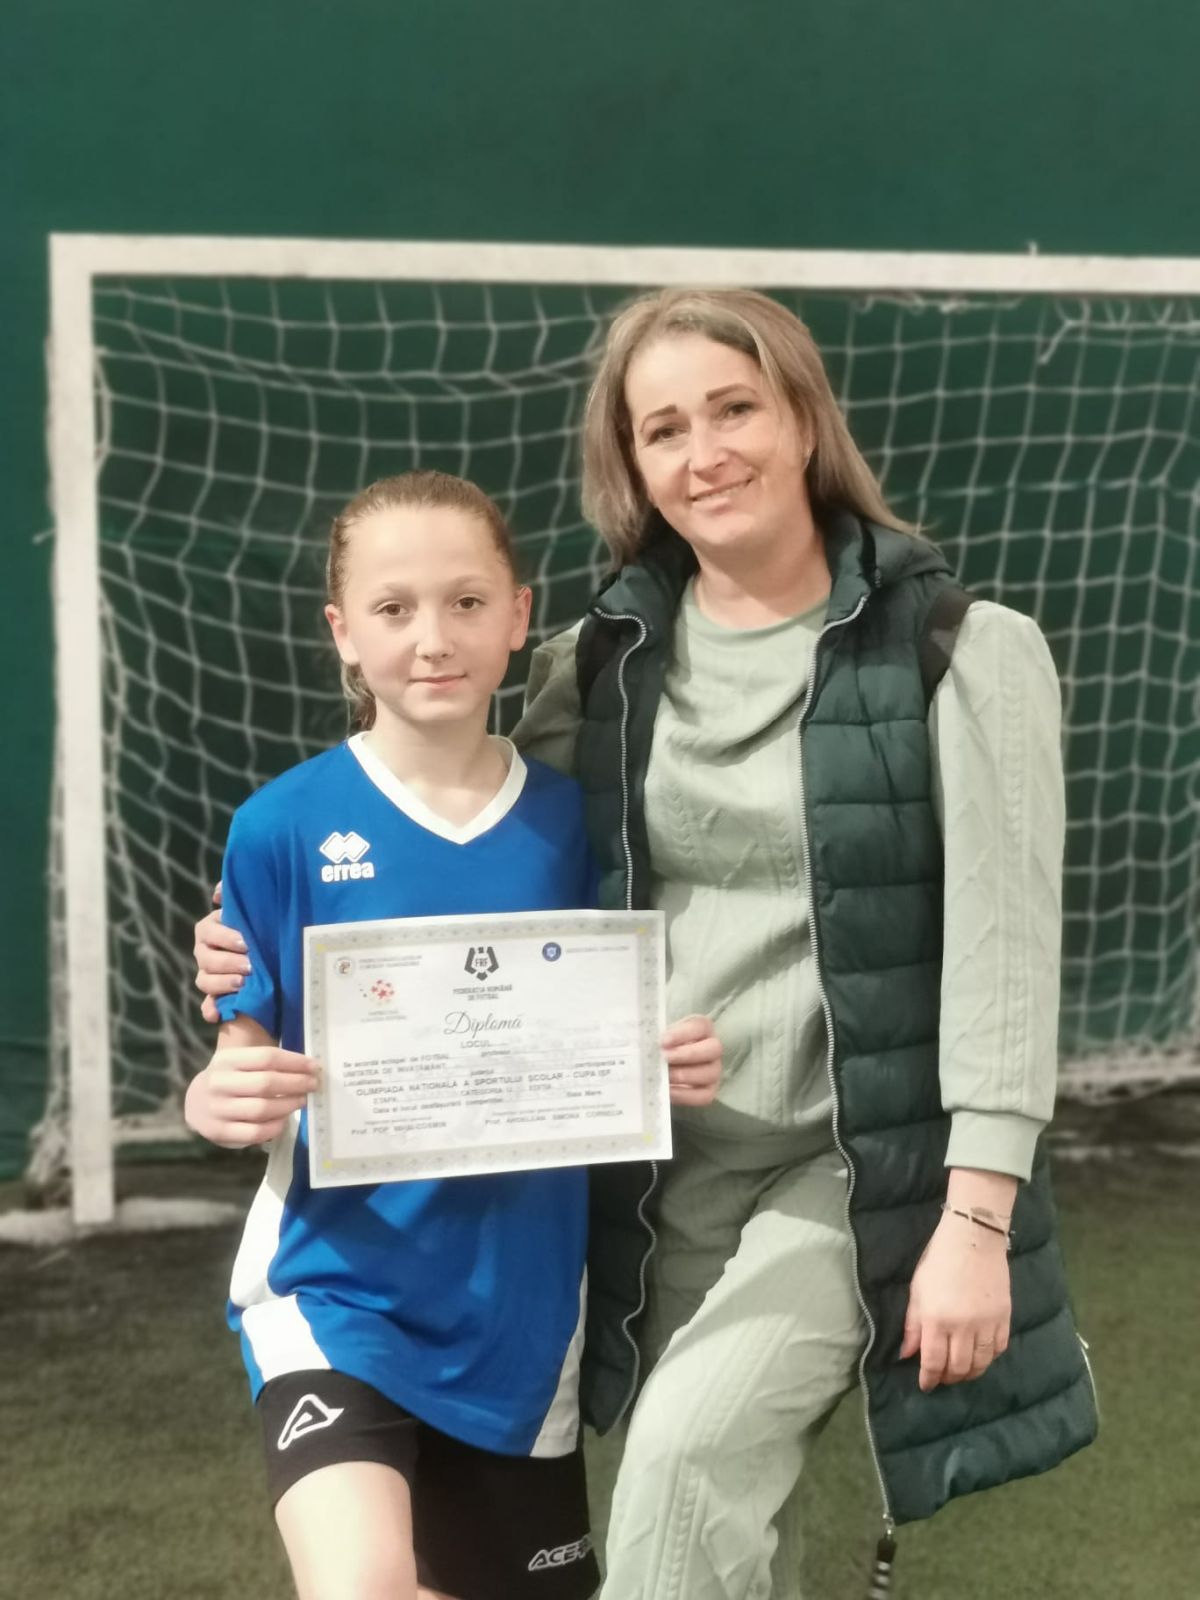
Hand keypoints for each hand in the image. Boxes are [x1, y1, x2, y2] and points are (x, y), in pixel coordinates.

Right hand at [184, 1045, 319, 1147]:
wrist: (195, 1103)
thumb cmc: (229, 1079)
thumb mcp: (239, 1062)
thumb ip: (267, 1063)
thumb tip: (308, 1068)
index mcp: (227, 1060)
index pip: (266, 1057)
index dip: (295, 1062)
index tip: (314, 1067)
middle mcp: (219, 1083)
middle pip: (266, 1083)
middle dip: (296, 1084)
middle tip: (313, 1085)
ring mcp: (217, 1109)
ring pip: (261, 1109)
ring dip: (288, 1105)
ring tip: (301, 1101)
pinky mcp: (219, 1132)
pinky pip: (254, 1132)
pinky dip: (275, 1127)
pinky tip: (284, 1120)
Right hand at [194, 881, 251, 1023]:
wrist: (273, 955)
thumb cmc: (260, 927)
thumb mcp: (252, 910)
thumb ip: (235, 897)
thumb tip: (219, 892)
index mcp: (210, 930)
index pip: (208, 932)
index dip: (225, 937)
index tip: (246, 943)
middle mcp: (205, 952)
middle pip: (205, 958)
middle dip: (228, 962)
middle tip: (250, 966)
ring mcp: (208, 975)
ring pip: (204, 980)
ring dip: (221, 984)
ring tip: (242, 984)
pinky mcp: (215, 996)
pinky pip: (207, 1005)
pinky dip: (211, 1010)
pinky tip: (217, 1014)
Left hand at [662, 1015, 721, 1106]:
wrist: (665, 1064)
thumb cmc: (664, 1046)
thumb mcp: (662, 1036)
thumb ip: (658, 1038)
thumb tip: (647, 1047)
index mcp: (702, 1028)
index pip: (699, 1026)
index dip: (682, 1033)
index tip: (663, 1041)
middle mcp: (713, 1048)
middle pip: (713, 1049)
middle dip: (688, 1054)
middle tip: (665, 1058)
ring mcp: (714, 1070)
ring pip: (710, 1073)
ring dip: (685, 1075)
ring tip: (665, 1076)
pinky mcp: (709, 1090)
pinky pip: (703, 1096)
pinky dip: (685, 1094)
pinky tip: (669, 1091)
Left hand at [900, 1208, 1011, 1391]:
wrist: (973, 1238)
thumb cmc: (939, 1261)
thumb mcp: (917, 1290)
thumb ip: (912, 1325)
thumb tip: (906, 1354)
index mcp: (937, 1319)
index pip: (933, 1361)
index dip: (928, 1378)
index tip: (925, 1386)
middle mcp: (963, 1326)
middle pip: (958, 1368)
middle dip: (948, 1378)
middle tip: (942, 1378)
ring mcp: (987, 1323)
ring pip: (981, 1363)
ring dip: (969, 1373)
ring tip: (961, 1372)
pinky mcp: (1005, 1318)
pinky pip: (999, 1349)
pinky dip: (989, 1358)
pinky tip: (981, 1357)